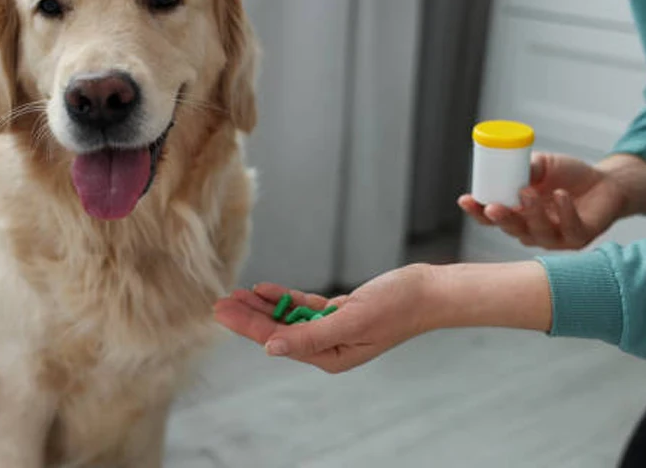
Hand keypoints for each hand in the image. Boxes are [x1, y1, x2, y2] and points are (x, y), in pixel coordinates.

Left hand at [213, 265, 432, 372]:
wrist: (427, 292)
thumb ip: (308, 335)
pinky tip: (265, 289)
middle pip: (277, 331)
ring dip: (262, 306)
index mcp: (329, 356)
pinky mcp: (339, 312)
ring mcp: (332, 329)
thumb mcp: (349, 320)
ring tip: (235, 295)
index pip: (277, 340)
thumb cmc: (396, 307)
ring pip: (287, 318)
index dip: (246, 326)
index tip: (221, 312)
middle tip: (218, 302)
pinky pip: (303, 307)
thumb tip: (271, 348)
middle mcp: (328, 347)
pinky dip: (284, 298)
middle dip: (247, 317)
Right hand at [458, 153, 645, 249]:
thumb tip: (510, 166)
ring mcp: (555, 238)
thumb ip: (526, 168)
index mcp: (517, 214)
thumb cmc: (568, 175)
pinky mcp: (579, 239)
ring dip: (531, 213)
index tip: (465, 199)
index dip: (476, 211)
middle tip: (494, 206)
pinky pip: (568, 229)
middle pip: (511, 229)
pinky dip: (564, 212)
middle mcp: (532, 230)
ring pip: (537, 232)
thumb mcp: (542, 165)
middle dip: (501, 219)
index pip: (490, 218)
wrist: (606, 182)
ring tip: (529, 192)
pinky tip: (561, 195)